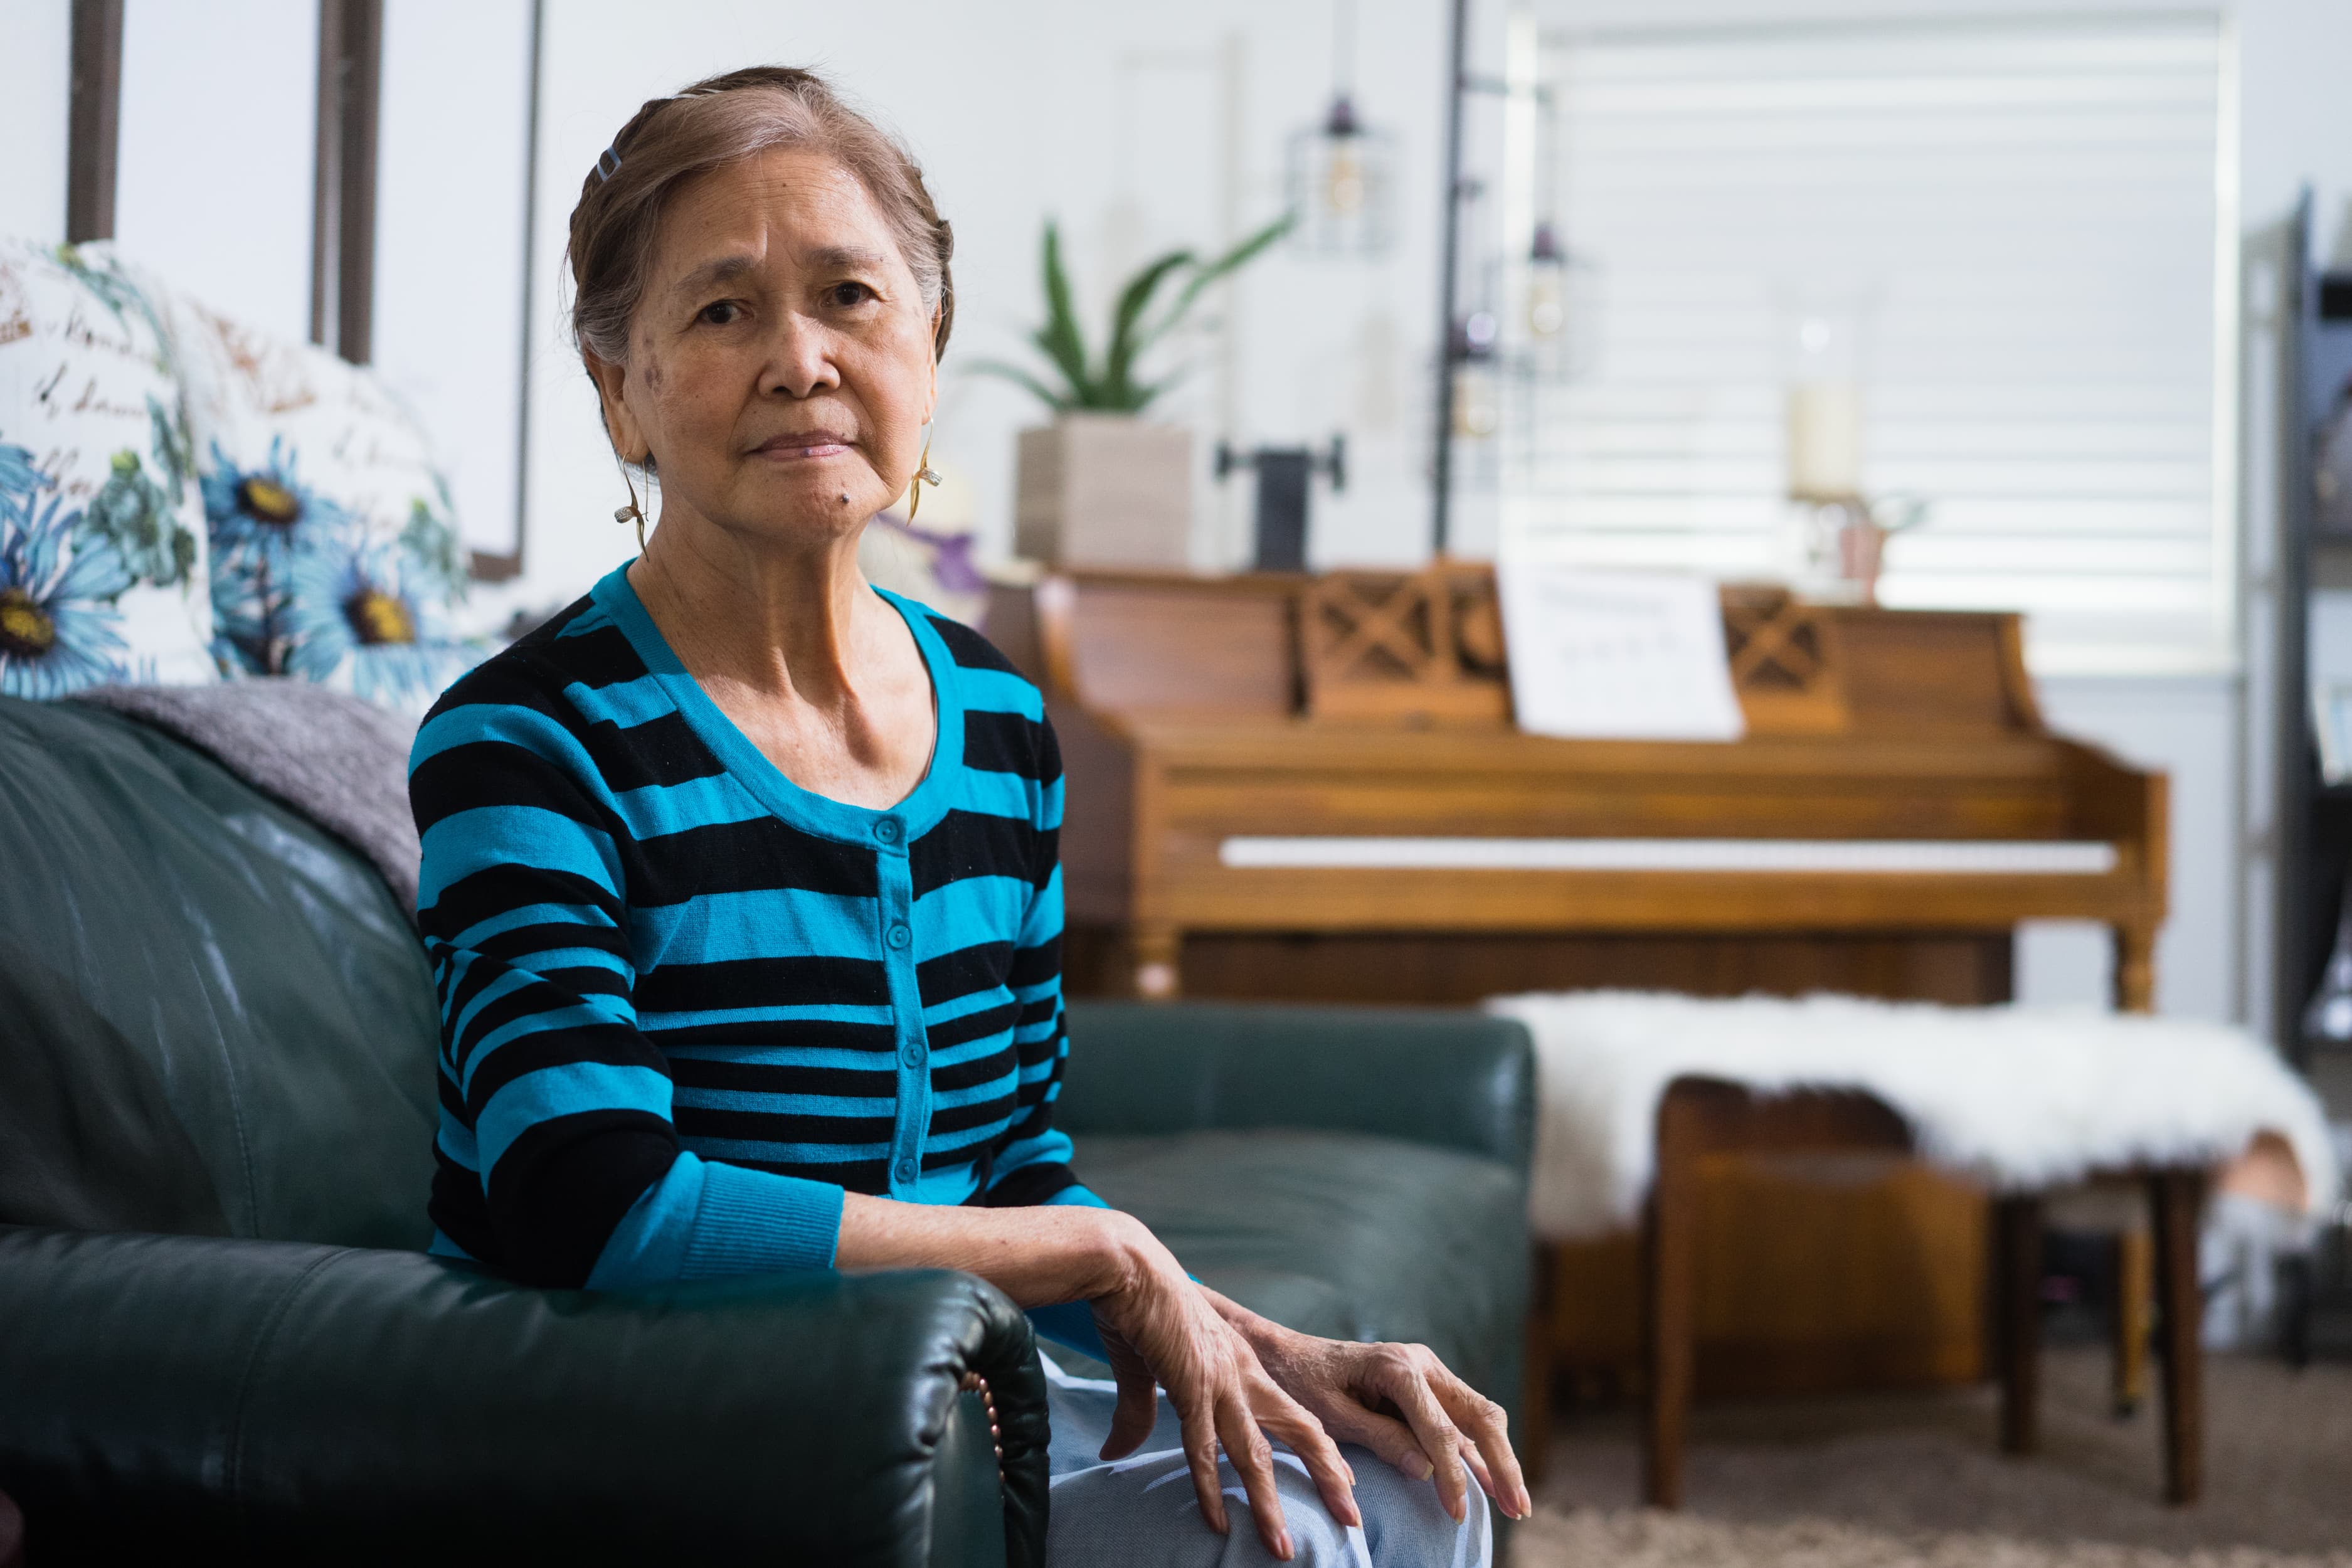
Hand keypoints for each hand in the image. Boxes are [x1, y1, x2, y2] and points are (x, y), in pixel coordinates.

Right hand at [1087, 1215, 1358, 1558]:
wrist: (1126, 1266)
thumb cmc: (1140, 1309)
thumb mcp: (1149, 1369)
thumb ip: (1141, 1413)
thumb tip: (1116, 1451)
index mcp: (1243, 1365)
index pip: (1295, 1414)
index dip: (1321, 1450)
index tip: (1345, 1481)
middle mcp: (1243, 1374)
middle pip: (1301, 1432)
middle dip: (1329, 1477)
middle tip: (1353, 1519)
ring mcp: (1221, 1381)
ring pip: (1257, 1452)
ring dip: (1270, 1504)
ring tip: (1283, 1549)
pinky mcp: (1190, 1384)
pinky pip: (1204, 1449)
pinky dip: (1211, 1489)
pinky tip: (1218, 1523)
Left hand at [1209, 1290, 1530, 1524]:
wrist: (1283, 1354)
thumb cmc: (1299, 1384)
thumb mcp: (1330, 1416)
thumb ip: (1379, 1439)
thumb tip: (1425, 1470)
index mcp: (1396, 1366)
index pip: (1439, 1429)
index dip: (1452, 1475)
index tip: (1457, 1512)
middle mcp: (1421, 1363)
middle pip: (1479, 1414)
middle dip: (1502, 1463)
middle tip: (1517, 1508)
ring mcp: (1428, 1371)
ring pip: (1480, 1414)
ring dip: (1500, 1458)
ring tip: (1516, 1504)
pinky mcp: (1427, 1385)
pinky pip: (1464, 1417)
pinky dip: (1482, 1449)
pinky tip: (1494, 1481)